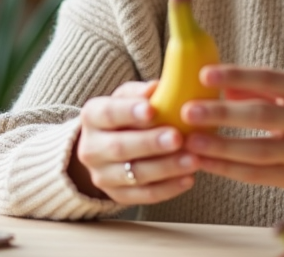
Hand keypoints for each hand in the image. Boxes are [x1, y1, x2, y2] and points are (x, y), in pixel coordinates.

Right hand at [69, 81, 198, 204]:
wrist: (106, 148)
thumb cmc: (125, 114)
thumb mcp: (128, 97)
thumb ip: (141, 92)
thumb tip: (156, 87)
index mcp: (92, 117)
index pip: (108, 114)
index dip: (129, 112)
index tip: (152, 110)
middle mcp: (91, 149)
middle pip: (119, 148)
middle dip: (151, 143)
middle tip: (178, 137)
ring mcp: (102, 176)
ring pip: (134, 175)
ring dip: (165, 168)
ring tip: (192, 159)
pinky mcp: (117, 196)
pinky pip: (143, 196)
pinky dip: (168, 189)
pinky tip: (188, 178)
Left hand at [181, 66, 283, 189]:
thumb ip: (253, 85)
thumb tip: (214, 84)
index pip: (269, 79)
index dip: (236, 76)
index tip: (203, 75)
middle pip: (262, 116)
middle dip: (222, 114)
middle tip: (188, 111)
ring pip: (258, 151)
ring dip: (220, 147)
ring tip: (190, 141)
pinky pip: (256, 175)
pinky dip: (226, 169)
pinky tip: (203, 162)